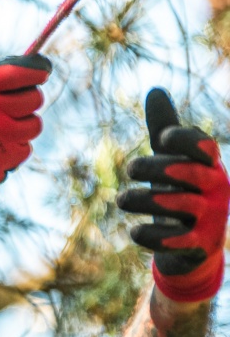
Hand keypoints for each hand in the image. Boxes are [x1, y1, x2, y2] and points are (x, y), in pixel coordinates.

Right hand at [0, 55, 50, 228]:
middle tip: (16, 108)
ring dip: (23, 128)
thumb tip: (20, 77)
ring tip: (1, 132)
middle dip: (29, 102)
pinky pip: (24, 149)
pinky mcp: (5, 158)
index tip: (41, 74)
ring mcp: (0, 134)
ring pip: (34, 125)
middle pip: (34, 98)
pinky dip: (13, 151)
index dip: (37, 71)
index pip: (20, 72)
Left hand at [117, 89, 229, 303]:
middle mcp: (216, 190)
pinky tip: (132, 233)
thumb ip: (164, 128)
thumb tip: (155, 90)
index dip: (184, 139)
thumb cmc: (180, 192)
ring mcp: (211, 219)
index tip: (160, 138)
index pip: (204, 147)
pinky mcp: (199, 246)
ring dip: (146, 200)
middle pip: (188, 173)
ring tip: (121, 199)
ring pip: (181, 205)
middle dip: (156, 168)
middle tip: (129, 167)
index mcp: (209, 166)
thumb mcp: (171, 160)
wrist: (191, 247)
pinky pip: (177, 240)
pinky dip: (152, 236)